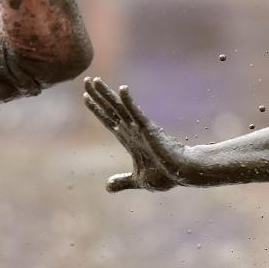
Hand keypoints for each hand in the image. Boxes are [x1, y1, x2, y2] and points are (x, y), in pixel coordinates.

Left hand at [82, 77, 190, 192]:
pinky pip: (137, 113)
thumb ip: (123, 182)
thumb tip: (107, 187)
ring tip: (95, 80)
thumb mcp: (138, 181)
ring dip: (107, 94)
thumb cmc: (165, 175)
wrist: (182, 174)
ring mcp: (140, 128)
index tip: (85, 96)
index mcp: (128, 139)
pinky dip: (129, 101)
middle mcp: (132, 130)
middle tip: (86, 80)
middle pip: (110, 109)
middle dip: (97, 95)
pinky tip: (122, 89)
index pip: (108, 120)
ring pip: (119, 107)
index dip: (96, 109)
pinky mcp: (149, 130)